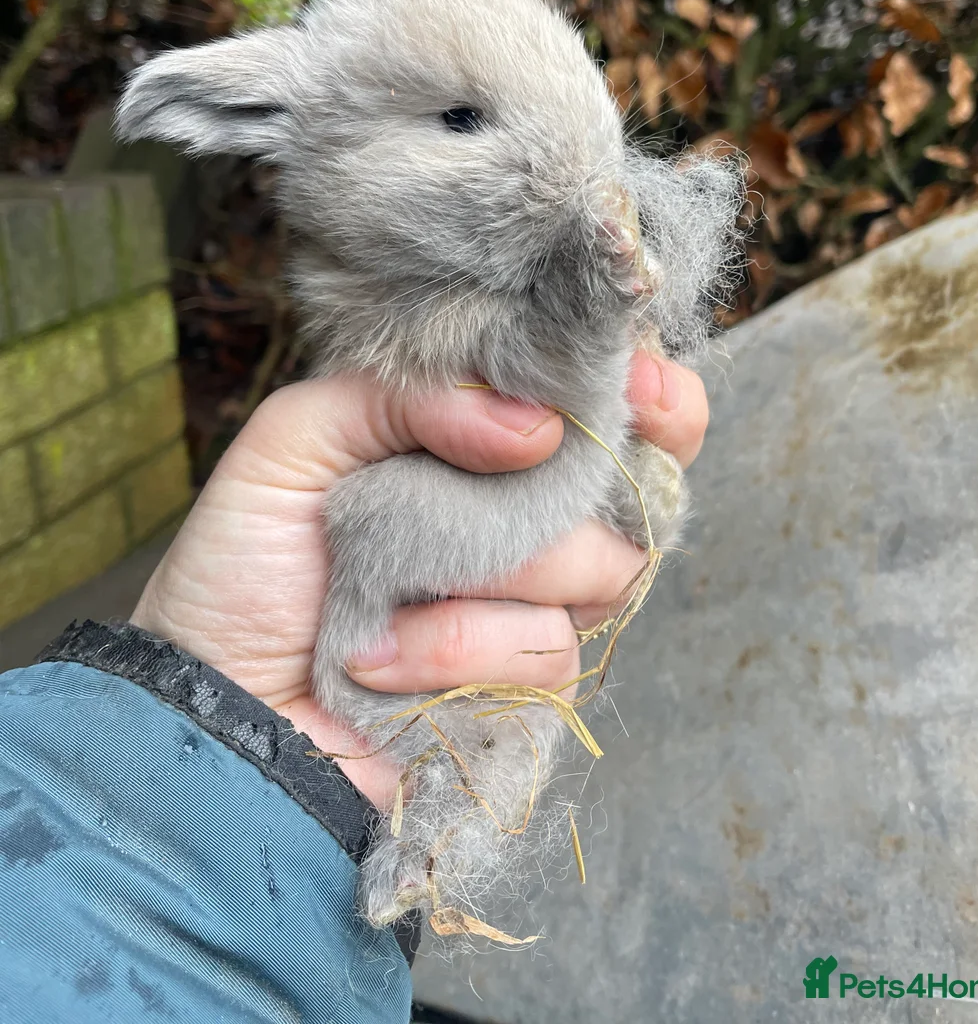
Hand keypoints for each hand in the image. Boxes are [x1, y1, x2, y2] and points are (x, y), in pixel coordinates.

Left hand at [132, 353, 707, 808]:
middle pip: (639, 485)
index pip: (610, 406)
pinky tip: (377, 653)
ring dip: (493, 562)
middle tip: (534, 470)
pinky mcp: (524, 689)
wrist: (213, 705)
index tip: (642, 384)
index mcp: (484, 444)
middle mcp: (525, 520)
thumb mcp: (298, 437)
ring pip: (602, 563)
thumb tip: (536, 425)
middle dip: (587, 475)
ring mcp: (532, 606)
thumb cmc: (245, 563)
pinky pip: (544, 647)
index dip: (653, 393)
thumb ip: (410, 394)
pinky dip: (452, 645)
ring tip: (391, 575)